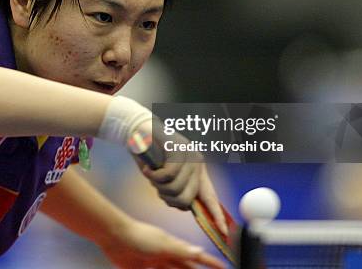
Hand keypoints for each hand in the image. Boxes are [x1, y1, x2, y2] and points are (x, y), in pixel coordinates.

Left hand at [99, 219, 224, 268]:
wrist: (113, 236)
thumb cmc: (139, 236)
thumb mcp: (162, 244)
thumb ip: (180, 249)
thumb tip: (200, 251)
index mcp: (174, 247)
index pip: (197, 257)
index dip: (210, 263)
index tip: (224, 267)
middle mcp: (166, 255)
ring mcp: (154, 262)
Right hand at [133, 120, 228, 235]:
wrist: (138, 129)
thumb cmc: (149, 155)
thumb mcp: (164, 176)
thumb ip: (176, 189)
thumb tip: (184, 207)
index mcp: (197, 170)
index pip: (210, 197)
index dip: (216, 215)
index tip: (223, 231)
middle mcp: (197, 163)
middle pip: (188, 199)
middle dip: (169, 200)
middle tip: (158, 190)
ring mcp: (189, 155)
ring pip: (176, 188)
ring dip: (158, 186)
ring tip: (151, 174)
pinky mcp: (179, 149)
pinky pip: (168, 175)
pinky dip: (153, 176)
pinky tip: (148, 169)